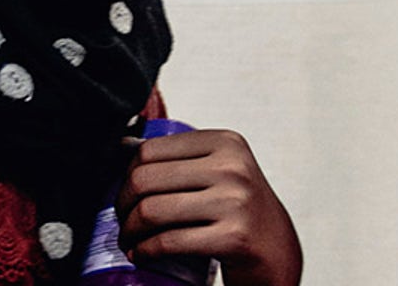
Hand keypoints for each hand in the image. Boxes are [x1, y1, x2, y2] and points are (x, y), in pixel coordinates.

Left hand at [115, 128, 303, 285]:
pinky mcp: (232, 236)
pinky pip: (166, 242)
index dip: (125, 176)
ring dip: (128, 232)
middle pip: (144, 180)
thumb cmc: (239, 209)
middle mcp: (233, 167)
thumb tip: (123, 144)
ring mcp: (234, 201)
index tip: (128, 195)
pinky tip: (143, 254)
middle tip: (124, 221)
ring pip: (150, 211)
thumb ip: (181, 158)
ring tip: (130, 240)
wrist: (275, 247)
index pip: (150, 150)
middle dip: (121, 206)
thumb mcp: (220, 170)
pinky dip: (144, 252)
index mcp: (226, 143)